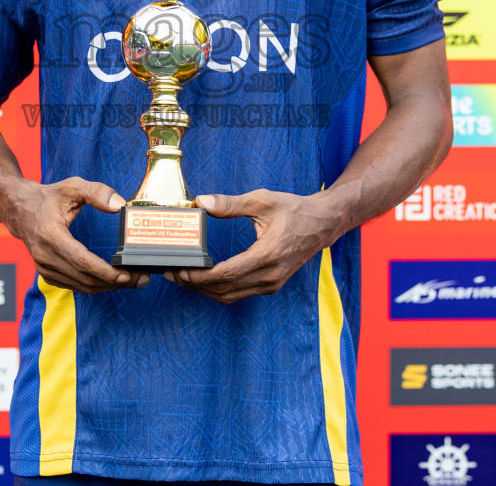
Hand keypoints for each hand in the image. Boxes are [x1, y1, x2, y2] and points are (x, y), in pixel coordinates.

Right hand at [9, 177, 148, 293]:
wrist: (19, 209)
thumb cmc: (48, 197)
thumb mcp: (72, 186)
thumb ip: (97, 192)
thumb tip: (119, 205)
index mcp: (51, 236)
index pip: (82, 261)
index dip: (106, 272)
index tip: (128, 275)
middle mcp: (45, 256)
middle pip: (85, 278)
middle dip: (115, 282)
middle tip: (141, 278)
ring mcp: (45, 268)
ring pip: (82, 286)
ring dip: (108, 286)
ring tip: (133, 281)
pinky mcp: (48, 274)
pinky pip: (75, 286)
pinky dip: (96, 286)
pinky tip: (113, 280)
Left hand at [170, 190, 341, 304]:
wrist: (322, 224)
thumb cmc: (293, 210)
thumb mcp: (262, 200)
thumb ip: (231, 203)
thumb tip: (202, 202)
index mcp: (268, 255)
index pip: (226, 274)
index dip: (199, 276)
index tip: (179, 269)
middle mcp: (270, 275)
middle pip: (224, 289)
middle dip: (195, 285)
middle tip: (173, 274)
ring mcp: (271, 284)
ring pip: (230, 296)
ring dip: (205, 290)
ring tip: (183, 277)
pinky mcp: (271, 285)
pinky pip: (239, 294)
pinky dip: (219, 290)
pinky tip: (204, 279)